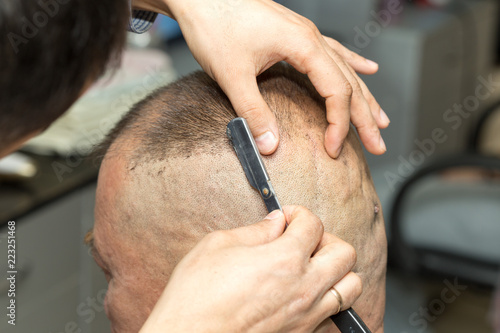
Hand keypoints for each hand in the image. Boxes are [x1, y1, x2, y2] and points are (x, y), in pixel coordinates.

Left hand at [133, 0, 389, 157]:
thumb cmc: (214, 25)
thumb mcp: (232, 75)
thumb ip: (253, 112)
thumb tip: (271, 146)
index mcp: (303, 46)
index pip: (336, 92)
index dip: (339, 124)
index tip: (334, 149)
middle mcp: (311, 38)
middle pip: (349, 82)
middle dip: (365, 116)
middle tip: (378, 144)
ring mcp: (305, 34)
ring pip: (345, 69)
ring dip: (364, 96)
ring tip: (380, 119)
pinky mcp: (294, 34)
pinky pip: (334, 52)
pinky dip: (352, 64)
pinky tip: (367, 69)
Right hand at [140, 206, 361, 331]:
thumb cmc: (195, 296)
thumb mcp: (218, 246)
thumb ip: (255, 231)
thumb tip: (276, 222)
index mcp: (284, 260)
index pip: (314, 224)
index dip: (299, 213)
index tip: (287, 217)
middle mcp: (304, 288)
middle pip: (345, 253)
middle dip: (326, 239)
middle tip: (302, 240)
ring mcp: (306, 316)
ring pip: (350, 286)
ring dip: (335, 270)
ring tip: (310, 267)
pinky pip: (333, 313)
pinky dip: (327, 298)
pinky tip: (302, 293)